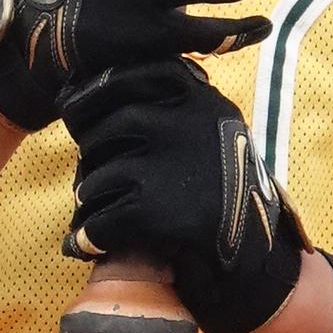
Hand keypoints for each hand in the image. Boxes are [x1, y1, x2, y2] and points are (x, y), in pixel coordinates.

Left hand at [63, 55, 307, 332]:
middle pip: (103, 126)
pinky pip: (100, 219)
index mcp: (199, 96)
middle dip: (88, 155)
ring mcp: (172, 161)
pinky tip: (91, 244)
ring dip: (89, 198)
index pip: (126, 74)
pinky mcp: (158, 208)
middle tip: (90, 176)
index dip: (93, 96)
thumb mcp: (208, 129)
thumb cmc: (221, 192)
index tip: (82, 118)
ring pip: (96, 174)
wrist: (257, 258)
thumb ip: (163, 105)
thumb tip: (76, 92)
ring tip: (98, 211)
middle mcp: (187, 119)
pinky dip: (91, 236)